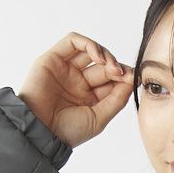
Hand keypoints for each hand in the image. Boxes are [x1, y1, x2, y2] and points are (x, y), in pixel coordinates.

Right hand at [18, 31, 135, 150]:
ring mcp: (66, 69)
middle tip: (122, 73)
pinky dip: (88, 44)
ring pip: (90, 50)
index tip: (133, 78)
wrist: (40, 131)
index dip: (124, 76)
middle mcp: (78, 82)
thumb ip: (117, 99)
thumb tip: (132, 79)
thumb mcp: (99, 118)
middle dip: (115, 66)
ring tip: (111, 66)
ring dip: (105, 54)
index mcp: (90, 97)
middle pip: (103, 65)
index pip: (111, 80)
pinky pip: (73, 41)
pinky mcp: (53, 58)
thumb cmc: (67, 131)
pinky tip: (98, 56)